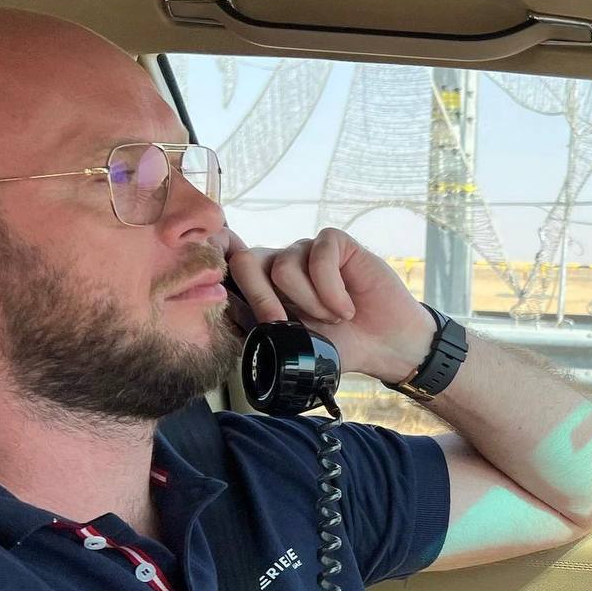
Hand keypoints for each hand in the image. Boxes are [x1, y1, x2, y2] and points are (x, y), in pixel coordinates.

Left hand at [222, 227, 434, 381]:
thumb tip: (224, 318)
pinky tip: (347, 308)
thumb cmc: (338, 346)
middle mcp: (280, 264)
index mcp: (263, 288)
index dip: (212, 262)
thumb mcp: (292, 346)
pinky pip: (319, 257)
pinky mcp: (336, 243)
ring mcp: (306, 251)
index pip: (227, 266)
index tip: (208, 280)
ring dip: (309, 303)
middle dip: (259, 298)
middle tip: (282, 325)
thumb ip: (260, 330)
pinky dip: (331, 291)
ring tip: (333, 320)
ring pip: (283, 267)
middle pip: (245, 261)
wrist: (383, 345)